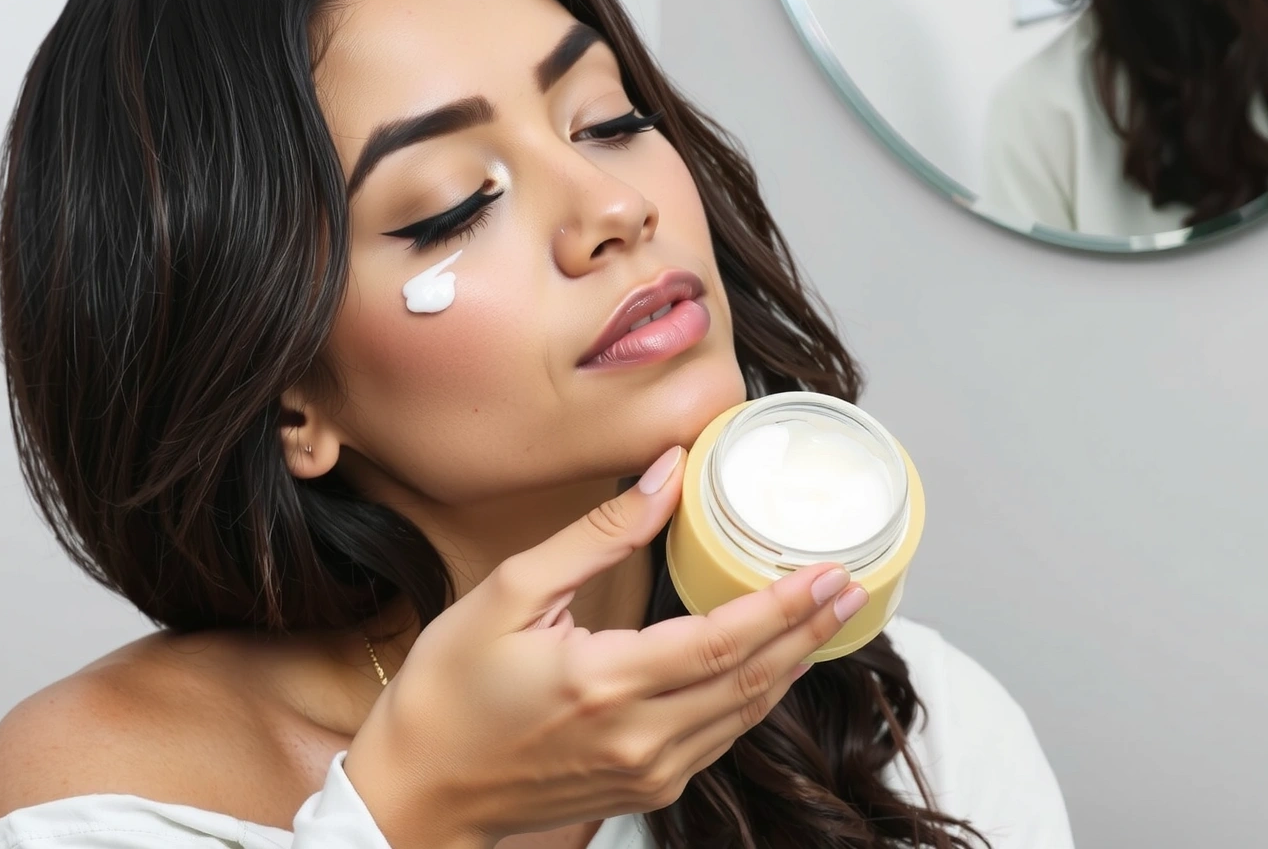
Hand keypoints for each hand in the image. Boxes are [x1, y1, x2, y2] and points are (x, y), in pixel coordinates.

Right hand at [342, 446, 866, 847]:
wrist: (416, 791)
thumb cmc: (448, 691)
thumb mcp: (510, 593)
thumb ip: (598, 535)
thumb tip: (664, 476)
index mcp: (605, 683)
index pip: (724, 641)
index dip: (785, 606)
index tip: (828, 570)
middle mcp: (638, 737)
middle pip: (752, 682)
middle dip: (809, 631)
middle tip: (851, 584)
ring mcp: (645, 771)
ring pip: (744, 716)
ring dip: (791, 665)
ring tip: (827, 618)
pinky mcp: (642, 787)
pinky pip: (718, 739)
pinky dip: (753, 698)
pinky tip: (771, 665)